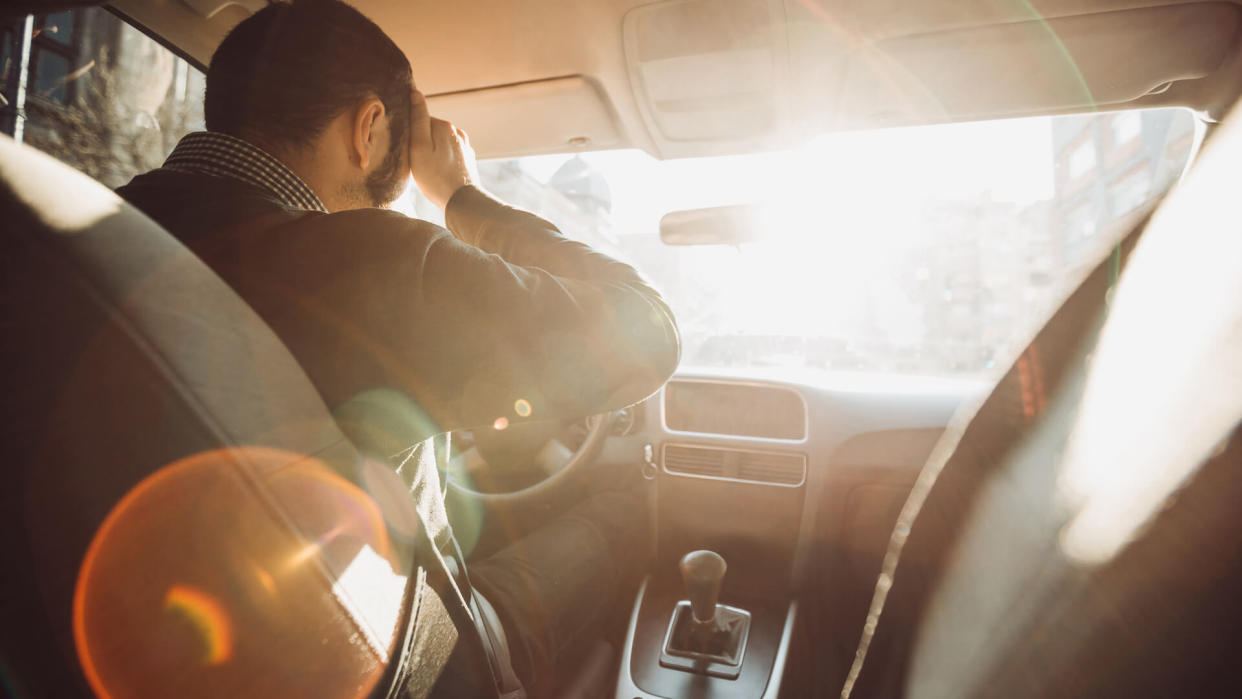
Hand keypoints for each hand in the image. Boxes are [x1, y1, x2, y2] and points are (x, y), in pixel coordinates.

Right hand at [409, 88, 477, 211]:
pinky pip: (450, 155)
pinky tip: (439, 174)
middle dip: (423, 142)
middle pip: (431, 131)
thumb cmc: (435, 177)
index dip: (411, 133)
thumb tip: (416, 93)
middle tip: (417, 161)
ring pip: (441, 144)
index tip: (408, 148)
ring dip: (433, 152)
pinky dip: (443, 161)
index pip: (420, 120)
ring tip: (428, 170)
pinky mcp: (468, 160)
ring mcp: (465, 147)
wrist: (462, 202)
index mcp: (444, 126)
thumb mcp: (419, 147)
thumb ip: (418, 120)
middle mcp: (457, 133)